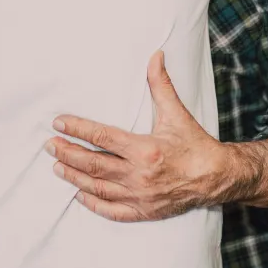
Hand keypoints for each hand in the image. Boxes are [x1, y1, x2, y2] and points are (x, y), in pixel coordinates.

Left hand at [46, 51, 231, 221]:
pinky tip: (79, 194)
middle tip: (50, 145)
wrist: (217, 178)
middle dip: (68, 153)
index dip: (78, 129)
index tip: (59, 122)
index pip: (102, 137)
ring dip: (74, 176)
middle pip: (93, 163)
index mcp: (145, 149)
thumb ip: (160, 85)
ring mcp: (140, 196)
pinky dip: (93, 203)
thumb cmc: (195, 144)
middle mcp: (139, 174)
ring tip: (57, 166)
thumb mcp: (176, 113)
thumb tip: (155, 55)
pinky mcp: (144, 211)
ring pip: (97, 187)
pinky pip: (111, 210)